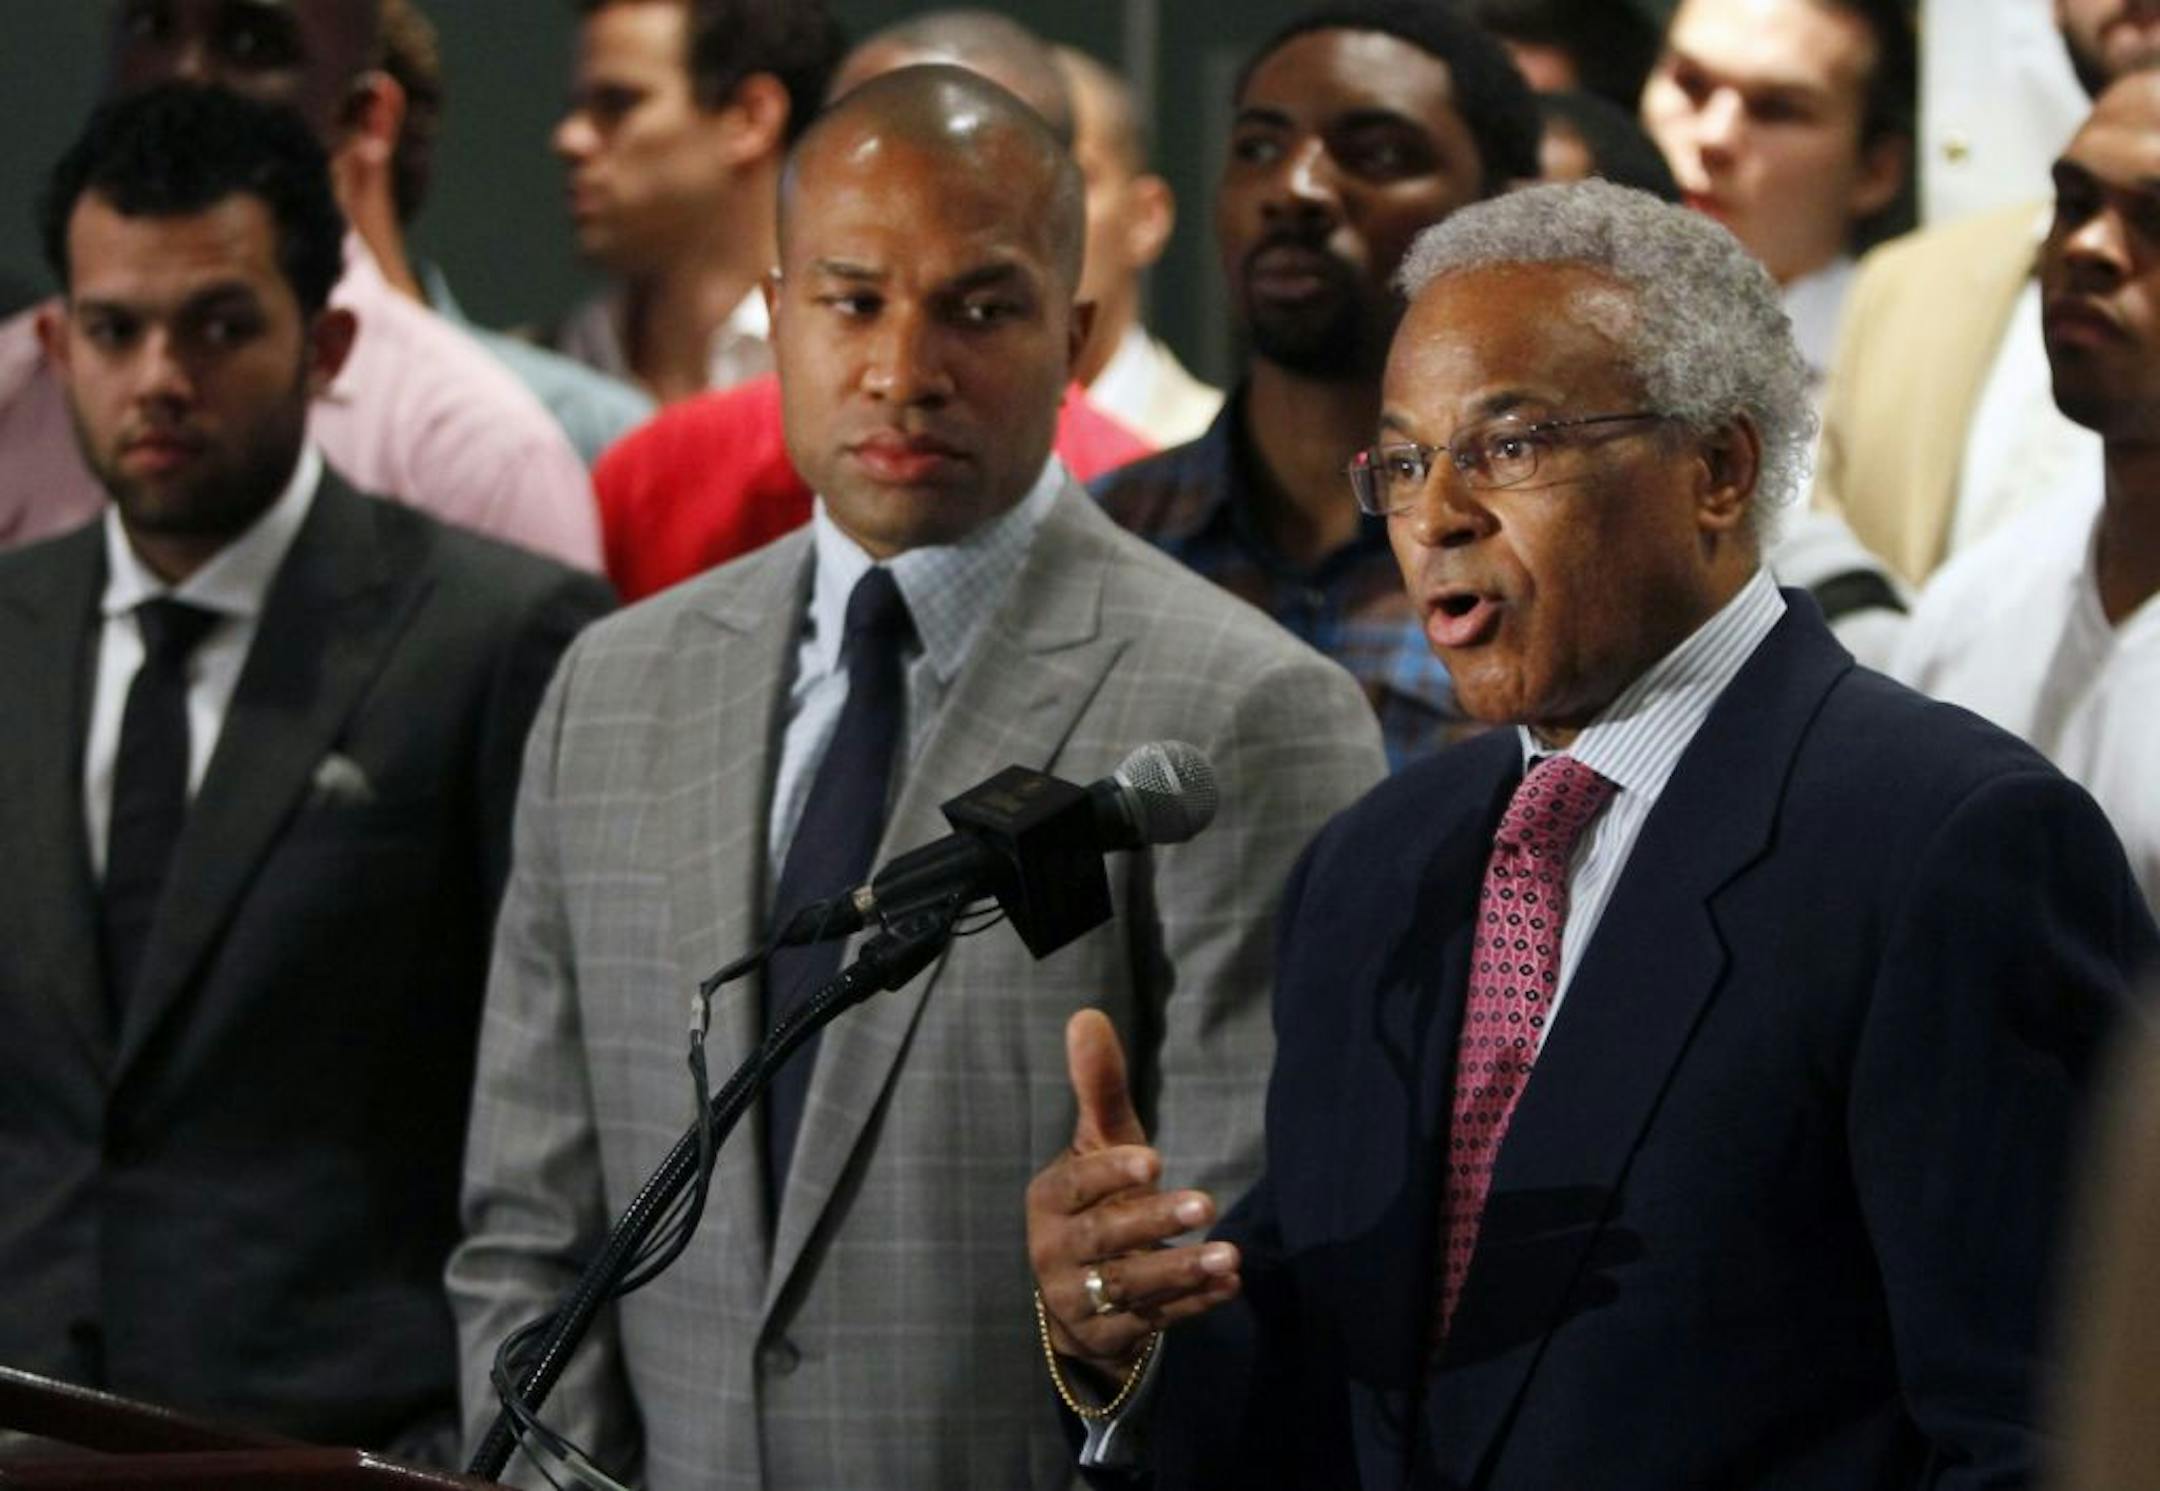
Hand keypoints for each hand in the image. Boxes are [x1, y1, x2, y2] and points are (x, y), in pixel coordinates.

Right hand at [1026, 1009, 1241, 1382]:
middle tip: (1206, 1205)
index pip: (1075, 1186)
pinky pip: (1152, 1322)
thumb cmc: (1097, 1199)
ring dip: (1181, 1272)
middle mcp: (1055, 1251)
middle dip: (1153, 1223)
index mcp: (1050, 1200)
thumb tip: (1088, 1015)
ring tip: (1231, 1258)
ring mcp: (1078, 1298)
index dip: (1110, 1173)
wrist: (1076, 1292)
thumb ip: (1098, 1087)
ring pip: (1129, 1287)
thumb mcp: (1097, 1145)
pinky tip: (1230, 1287)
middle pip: (1105, 1238)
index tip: (1154, 1160)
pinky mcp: (1107, 1335)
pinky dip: (1191, 1308)